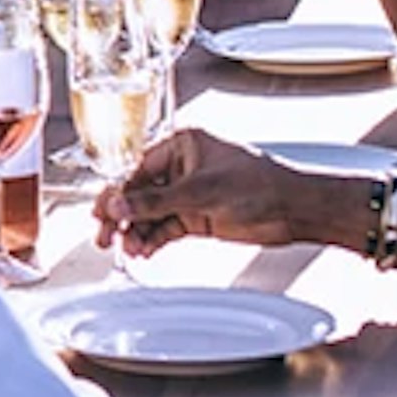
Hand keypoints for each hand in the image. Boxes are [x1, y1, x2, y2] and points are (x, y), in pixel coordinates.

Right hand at [98, 129, 316, 255]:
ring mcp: (189, 194)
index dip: (117, 193)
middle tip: (105, 235)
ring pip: (150, 214)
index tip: (102, 212)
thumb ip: (155, 202)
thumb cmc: (261, 186)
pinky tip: (145, 250)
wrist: (294, 210)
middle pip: (139, 193)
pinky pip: (165, 228)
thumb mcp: (201, 192)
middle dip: (122, 216)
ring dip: (137, 232)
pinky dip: (154, 239)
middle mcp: (182, 169)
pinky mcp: (197, 217)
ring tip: (129, 249)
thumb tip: (118, 205)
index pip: (136, 170)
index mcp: (182, 146)